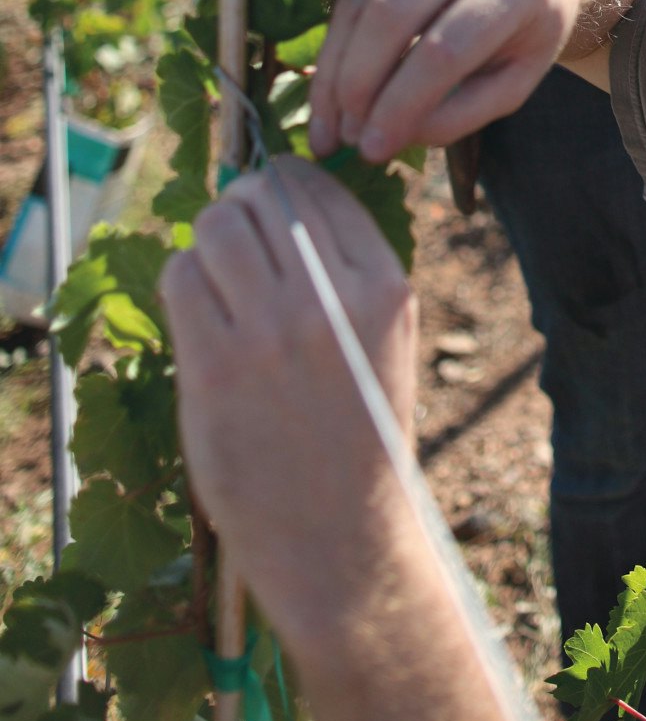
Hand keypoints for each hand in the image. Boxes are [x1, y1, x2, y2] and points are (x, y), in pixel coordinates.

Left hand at [160, 161, 416, 655]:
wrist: (341, 535)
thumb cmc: (359, 432)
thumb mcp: (387, 339)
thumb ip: (349, 270)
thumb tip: (282, 197)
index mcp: (385, 286)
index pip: (318, 188)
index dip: (282, 184)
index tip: (267, 202)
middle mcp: (332, 298)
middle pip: (261, 198)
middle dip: (241, 208)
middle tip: (235, 242)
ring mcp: (271, 331)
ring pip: (217, 226)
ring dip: (208, 240)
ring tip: (215, 275)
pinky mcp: (215, 366)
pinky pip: (182, 277)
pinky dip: (183, 282)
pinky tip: (200, 316)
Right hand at [306, 0, 586, 164]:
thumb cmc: (534, 20)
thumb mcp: (522, 75)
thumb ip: (465, 111)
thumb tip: (394, 135)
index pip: (444, 50)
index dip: (400, 103)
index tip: (372, 149)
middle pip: (390, 13)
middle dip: (356, 83)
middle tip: (342, 137)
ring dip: (334, 66)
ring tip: (327, 122)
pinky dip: (338, 38)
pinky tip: (335, 81)